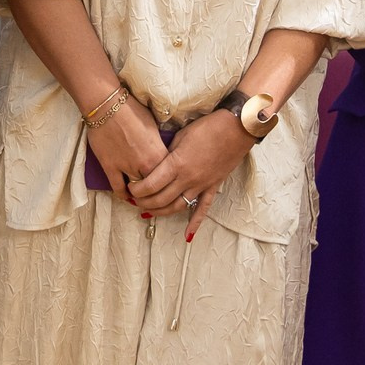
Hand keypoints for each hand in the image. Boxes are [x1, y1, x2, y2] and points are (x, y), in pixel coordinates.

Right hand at [82, 99, 166, 205]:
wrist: (107, 106)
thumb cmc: (131, 110)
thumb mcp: (153, 125)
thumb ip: (158, 143)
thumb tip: (159, 149)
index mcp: (159, 154)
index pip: (169, 177)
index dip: (169, 183)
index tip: (169, 186)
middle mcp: (145, 165)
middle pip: (155, 187)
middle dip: (156, 193)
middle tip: (157, 196)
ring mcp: (127, 167)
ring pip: (137, 191)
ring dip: (140, 195)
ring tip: (142, 197)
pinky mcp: (110, 167)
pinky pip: (118, 188)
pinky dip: (123, 195)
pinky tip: (126, 196)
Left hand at [127, 113, 250, 223]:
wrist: (235, 130)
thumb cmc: (206, 128)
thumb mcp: (179, 136)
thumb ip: (167, 153)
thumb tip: (154, 162)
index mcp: (176, 164)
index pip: (151, 184)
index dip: (137, 190)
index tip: (129, 190)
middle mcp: (188, 178)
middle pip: (162, 198)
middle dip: (145, 203)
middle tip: (133, 202)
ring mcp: (201, 185)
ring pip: (178, 206)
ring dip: (161, 212)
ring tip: (147, 213)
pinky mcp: (213, 188)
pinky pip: (203, 209)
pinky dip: (195, 223)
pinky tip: (188, 236)